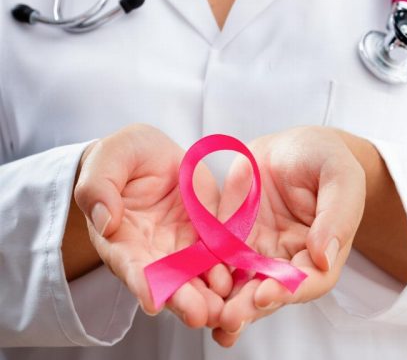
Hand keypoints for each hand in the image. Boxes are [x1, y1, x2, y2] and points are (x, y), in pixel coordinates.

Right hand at [73, 124, 230, 327]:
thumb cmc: (121, 158)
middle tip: (200, 315)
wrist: (150, 155)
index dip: (141, 282)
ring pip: (197, 277)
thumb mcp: (107, 160)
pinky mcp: (208, 235)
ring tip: (224, 307)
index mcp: (120, 238)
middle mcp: (152, 252)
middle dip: (184, 300)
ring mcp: (183, 247)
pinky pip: (222, 254)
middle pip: (168, 282)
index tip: (152, 300)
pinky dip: (231, 269)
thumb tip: (104, 220)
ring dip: (210, 295)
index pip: (130, 265)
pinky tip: (242, 278)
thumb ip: (98, 188)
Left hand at [210, 126, 365, 346]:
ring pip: (241, 284)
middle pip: (271, 291)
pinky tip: (187, 287)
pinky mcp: (231, 237)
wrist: (295, 146)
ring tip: (210, 316)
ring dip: (226, 303)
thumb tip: (323, 256)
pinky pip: (215, 259)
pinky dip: (202, 276)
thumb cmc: (326, 158)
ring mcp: (258, 251)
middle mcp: (289, 259)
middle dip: (250, 306)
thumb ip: (337, 214)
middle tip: (231, 316)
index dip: (290, 290)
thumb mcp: (340, 176)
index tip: (268, 294)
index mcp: (323, 250)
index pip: (311, 280)